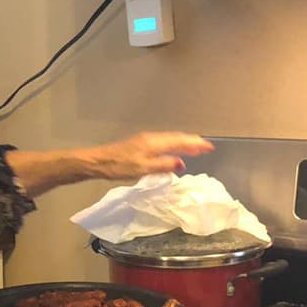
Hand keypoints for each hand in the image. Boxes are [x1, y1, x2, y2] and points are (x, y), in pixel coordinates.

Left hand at [87, 132, 214, 179]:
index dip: (195, 144)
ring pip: (170, 139)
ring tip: (194, 148)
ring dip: (183, 143)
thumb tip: (181, 163)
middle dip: (192, 141)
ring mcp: (145, 140)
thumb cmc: (119, 166)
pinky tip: (173, 152)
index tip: (208, 146)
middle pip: (176, 137)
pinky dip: (173, 145)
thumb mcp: (143, 169)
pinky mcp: (140, 144)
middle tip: (205, 147)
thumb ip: (163, 165)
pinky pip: (163, 142)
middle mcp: (152, 138)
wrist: (98, 161)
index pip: (180, 141)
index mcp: (154, 142)